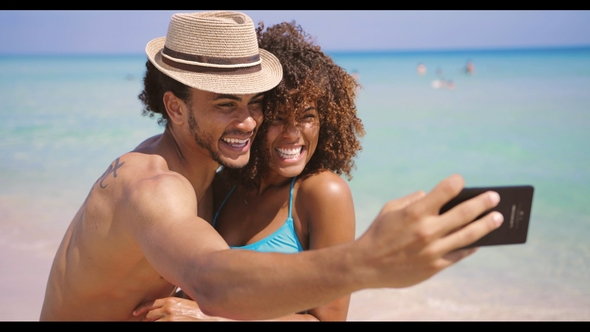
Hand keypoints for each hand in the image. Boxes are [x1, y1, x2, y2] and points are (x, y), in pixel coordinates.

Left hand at [133, 297, 229, 320]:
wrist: (206, 317)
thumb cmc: (197, 310)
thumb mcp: (185, 302)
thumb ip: (174, 302)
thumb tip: (166, 305)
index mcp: (170, 300)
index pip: (150, 304)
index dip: (140, 308)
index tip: (134, 312)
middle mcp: (167, 309)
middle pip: (149, 315)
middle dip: (144, 319)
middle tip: (142, 321)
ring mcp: (169, 319)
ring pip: (152, 323)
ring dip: (150, 324)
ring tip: (149, 323)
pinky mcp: (172, 325)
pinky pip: (158, 326)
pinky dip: (156, 325)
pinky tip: (156, 325)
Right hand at [357, 174, 502, 288]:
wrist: (367, 265)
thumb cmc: (378, 233)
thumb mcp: (390, 209)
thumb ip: (413, 200)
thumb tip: (432, 196)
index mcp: (415, 212)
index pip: (445, 190)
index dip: (456, 182)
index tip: (462, 180)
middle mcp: (427, 230)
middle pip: (464, 213)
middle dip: (483, 203)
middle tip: (495, 197)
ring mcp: (433, 250)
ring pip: (468, 235)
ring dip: (486, 225)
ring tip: (498, 218)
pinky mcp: (435, 266)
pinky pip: (459, 255)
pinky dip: (471, 246)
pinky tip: (479, 241)